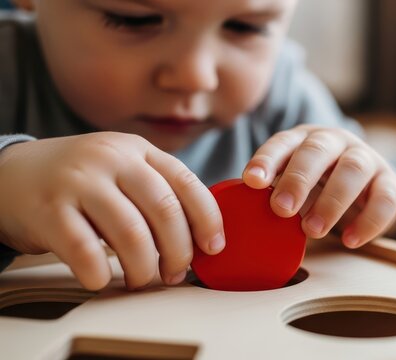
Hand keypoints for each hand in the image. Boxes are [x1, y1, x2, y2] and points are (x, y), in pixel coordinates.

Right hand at [0, 132, 223, 289]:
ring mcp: (78, 181)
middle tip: (175, 273)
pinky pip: (85, 250)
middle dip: (179, 250)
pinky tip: (100, 279)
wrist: (8, 173)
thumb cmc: (77, 180)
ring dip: (143, 267)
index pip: (186, 182)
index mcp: (137, 150)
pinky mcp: (48, 209)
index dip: (207, 219)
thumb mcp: (120, 168)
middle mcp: (111, 159)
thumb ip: (156, 190)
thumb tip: (198, 237)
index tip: (213, 248)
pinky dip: (99, 273)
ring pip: (131, 233)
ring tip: (141, 279)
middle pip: (164, 210)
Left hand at [242, 125, 395, 247]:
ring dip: (331, 201)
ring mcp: (366, 159)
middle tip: (281, 209)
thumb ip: (272, 193)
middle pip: (318, 150)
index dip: (268, 159)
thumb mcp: (293, 182)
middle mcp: (336, 142)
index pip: (284, 142)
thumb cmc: (316, 184)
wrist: (364, 184)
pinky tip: (349, 241)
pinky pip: (385, 198)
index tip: (252, 181)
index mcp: (305, 138)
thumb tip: (236, 219)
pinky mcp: (389, 182)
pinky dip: (368, 221)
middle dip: (298, 178)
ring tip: (312, 230)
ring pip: (353, 170)